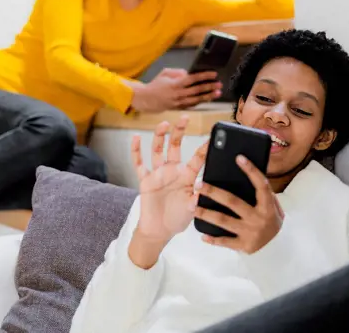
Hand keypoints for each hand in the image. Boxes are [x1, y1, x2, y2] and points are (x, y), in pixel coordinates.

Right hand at [131, 68, 222, 112]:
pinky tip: (208, 99)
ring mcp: (179, 102)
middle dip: (209, 87)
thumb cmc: (156, 85)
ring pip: (197, 100)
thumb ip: (178, 72)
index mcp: (175, 84)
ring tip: (218, 93)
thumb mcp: (165, 73)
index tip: (213, 74)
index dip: (204, 76)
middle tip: (219, 84)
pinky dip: (201, 102)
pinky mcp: (179, 108)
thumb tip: (189, 73)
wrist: (147, 100)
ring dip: (208, 96)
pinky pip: (192, 105)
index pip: (192, 79)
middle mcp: (178, 94)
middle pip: (197, 90)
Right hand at [131, 116, 207, 245]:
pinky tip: (136, 138)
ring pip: (158, 150)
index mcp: (187, 176)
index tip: (212, 136)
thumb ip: (196, 200)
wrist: (159, 231)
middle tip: (184, 118)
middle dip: (180, 132)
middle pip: (176, 146)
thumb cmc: (178, 219)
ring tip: (163, 124)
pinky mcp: (145, 180)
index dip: (204, 148)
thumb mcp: (192, 210)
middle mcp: (173, 171)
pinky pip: (139, 163)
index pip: (197, 158)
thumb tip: (200, 190)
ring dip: (160, 137)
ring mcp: (158, 174)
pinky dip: (136, 151)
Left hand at [194, 155, 284, 253]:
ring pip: (224, 221)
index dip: (251, 171)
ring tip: (193, 206)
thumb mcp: (273, 207)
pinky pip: (225, 242)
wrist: (277, 250)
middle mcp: (258, 218)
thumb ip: (263, 194)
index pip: (261, 185)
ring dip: (207, 214)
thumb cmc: (271, 222)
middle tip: (199, 184)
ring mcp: (250, 233)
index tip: (239, 158)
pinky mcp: (243, 246)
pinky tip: (202, 235)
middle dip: (214, 192)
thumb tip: (249, 173)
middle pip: (233, 202)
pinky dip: (213, 239)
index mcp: (267, 206)